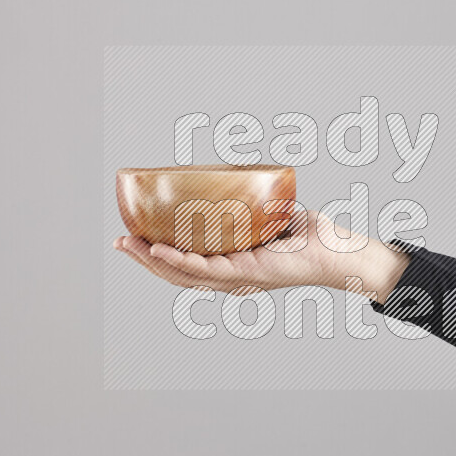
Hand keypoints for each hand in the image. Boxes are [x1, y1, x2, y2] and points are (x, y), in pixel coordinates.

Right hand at [113, 210, 409, 300]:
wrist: (336, 250)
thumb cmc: (308, 236)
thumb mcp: (269, 216)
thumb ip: (250, 203)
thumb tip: (235, 176)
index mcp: (231, 268)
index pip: (185, 267)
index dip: (155, 256)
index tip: (131, 238)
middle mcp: (229, 278)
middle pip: (175, 274)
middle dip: (143, 258)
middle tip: (118, 239)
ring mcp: (236, 279)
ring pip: (182, 275)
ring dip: (151, 260)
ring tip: (126, 242)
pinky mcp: (247, 274)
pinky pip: (206, 270)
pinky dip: (179, 261)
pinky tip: (158, 249)